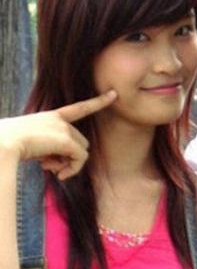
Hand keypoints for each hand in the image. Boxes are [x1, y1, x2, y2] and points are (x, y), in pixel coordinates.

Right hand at [0, 90, 116, 178]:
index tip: (114, 94)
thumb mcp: (33, 144)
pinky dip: (72, 170)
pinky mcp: (66, 141)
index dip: (98, 102)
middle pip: (80, 142)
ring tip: (51, 169)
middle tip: (52, 167)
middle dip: (70, 157)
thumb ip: (51, 150)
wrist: (3, 143)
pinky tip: (57, 174)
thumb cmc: (11, 144)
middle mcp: (59, 120)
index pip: (78, 108)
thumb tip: (61, 165)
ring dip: (70, 165)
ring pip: (82, 152)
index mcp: (50, 116)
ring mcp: (64, 129)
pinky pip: (80, 160)